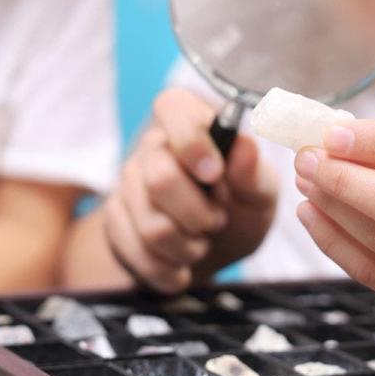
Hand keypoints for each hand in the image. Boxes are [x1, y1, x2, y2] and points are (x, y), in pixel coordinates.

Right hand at [104, 88, 277, 292]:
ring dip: (188, 248)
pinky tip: (181, 266)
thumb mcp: (260, 193)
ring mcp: (128, 182)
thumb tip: (245, 145)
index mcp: (191, 123)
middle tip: (217, 221)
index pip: (172, 106)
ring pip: (151, 225)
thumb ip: (252, 173)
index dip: (191, 142)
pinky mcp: (114, 218)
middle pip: (159, 178)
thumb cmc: (241, 208)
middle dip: (198, 215)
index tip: (214, 175)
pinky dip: (169, 269)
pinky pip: (136, 252)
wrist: (213, 250)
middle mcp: (154, 147)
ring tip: (202, 243)